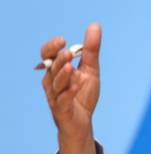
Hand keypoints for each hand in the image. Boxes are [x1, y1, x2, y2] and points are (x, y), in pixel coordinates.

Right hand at [40, 23, 101, 153]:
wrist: (82, 123)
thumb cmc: (82, 95)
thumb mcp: (90, 70)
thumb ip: (91, 50)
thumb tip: (95, 26)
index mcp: (56, 70)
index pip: (48, 54)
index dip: (52, 47)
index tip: (62, 40)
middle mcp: (52, 82)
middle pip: (51, 68)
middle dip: (58, 60)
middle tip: (68, 53)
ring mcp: (55, 96)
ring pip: (55, 84)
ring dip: (63, 75)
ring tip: (71, 68)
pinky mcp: (61, 110)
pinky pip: (62, 100)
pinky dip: (69, 93)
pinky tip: (76, 86)